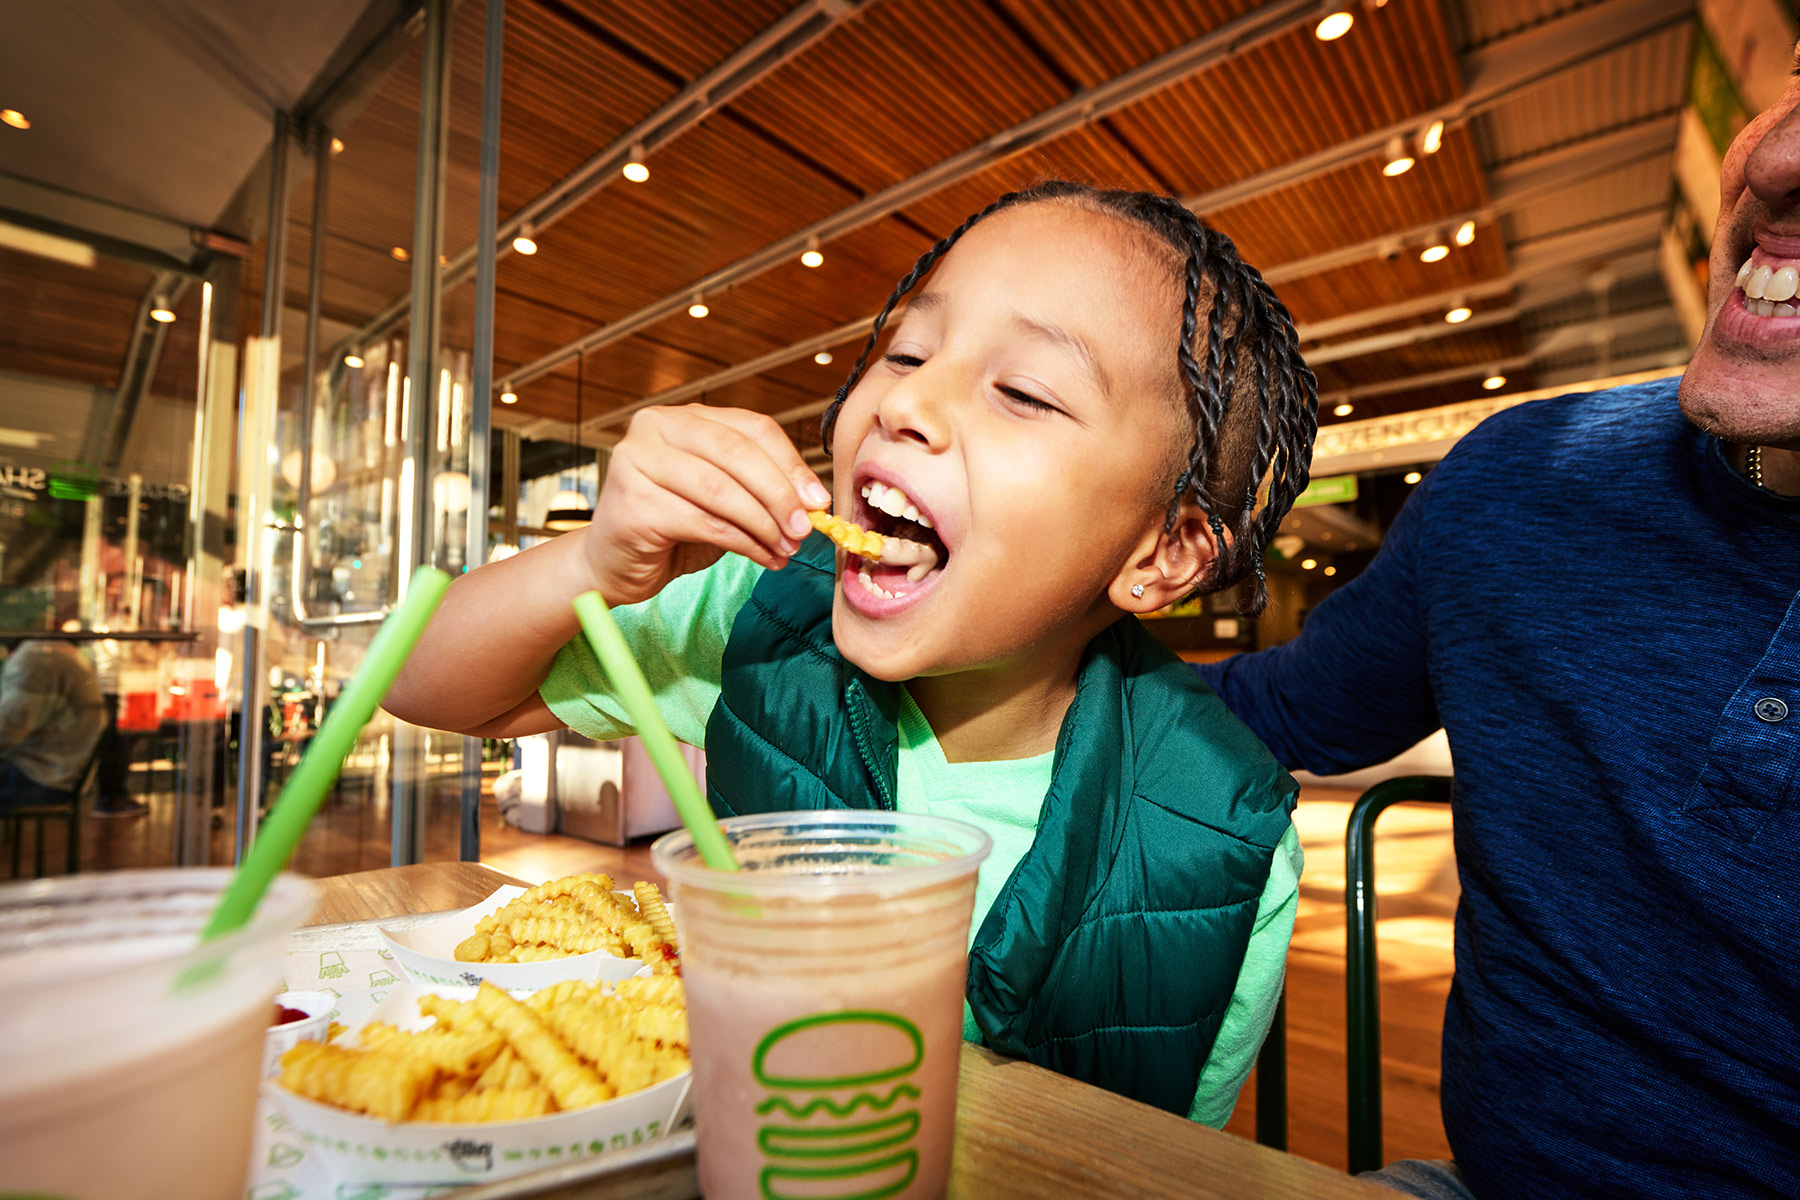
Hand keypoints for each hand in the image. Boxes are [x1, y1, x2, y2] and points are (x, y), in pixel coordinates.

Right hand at [583, 405, 830, 603]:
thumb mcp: (721, 497)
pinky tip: (764, 557)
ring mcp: (637, 463)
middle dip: (779, 494)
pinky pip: (705, 523)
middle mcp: (653, 428)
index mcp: (681, 417)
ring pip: (721, 491)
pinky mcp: (632, 504)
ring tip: (787, 548)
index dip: (790, 463)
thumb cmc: (672, 527)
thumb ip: (757, 487)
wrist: (613, 564)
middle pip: (736, 453)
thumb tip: (812, 501)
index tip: (818, 499)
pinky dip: (744, 544)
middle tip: (805, 528)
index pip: (750, 427)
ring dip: (764, 524)